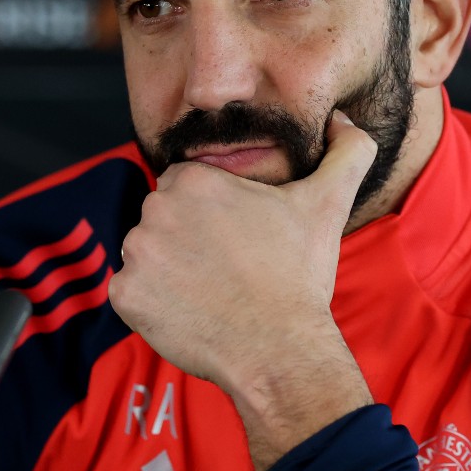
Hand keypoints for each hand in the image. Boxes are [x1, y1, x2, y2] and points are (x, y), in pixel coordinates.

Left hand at [108, 110, 377, 470]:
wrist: (278, 350)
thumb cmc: (298, 276)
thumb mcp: (327, 203)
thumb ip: (345, 151)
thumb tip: (342, 121)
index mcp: (193, 180)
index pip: (187, 184)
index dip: (212, 210)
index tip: (237, 235)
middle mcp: (156, 209)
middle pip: (164, 216)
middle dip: (189, 236)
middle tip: (227, 265)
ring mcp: (136, 254)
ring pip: (147, 252)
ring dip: (169, 267)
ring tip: (210, 289)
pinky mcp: (125, 296)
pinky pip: (131, 292)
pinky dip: (153, 303)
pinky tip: (189, 311)